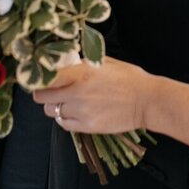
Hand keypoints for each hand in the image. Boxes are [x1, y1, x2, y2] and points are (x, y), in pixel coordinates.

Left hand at [32, 57, 149, 133]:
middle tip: (51, 91)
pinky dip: (65, 118)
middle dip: (44, 93)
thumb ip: (83, 63)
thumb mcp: (106, 62)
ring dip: (55, 106)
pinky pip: (64, 124)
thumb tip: (67, 63)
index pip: (46, 78)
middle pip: (42, 97)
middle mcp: (77, 93)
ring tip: (67, 102)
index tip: (41, 77)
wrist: (147, 101)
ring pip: (52, 112)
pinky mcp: (87, 126)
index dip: (40, 78)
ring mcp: (81, 111)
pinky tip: (75, 112)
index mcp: (81, 73)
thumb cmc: (130, 78)